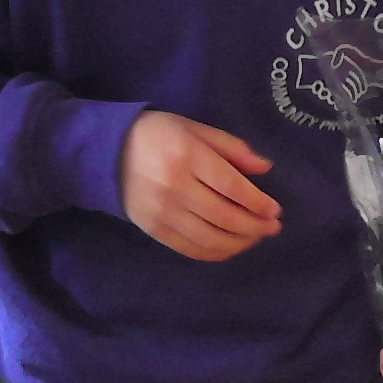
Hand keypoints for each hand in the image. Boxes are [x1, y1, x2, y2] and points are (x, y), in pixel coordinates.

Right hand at [120, 112, 279, 260]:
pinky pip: (190, 249)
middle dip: (255, 227)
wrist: (107, 153)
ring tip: (255, 238)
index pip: (232, 187)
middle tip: (272, 228)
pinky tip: (230, 247)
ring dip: (239, 243)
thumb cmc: (159, 135)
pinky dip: (215, 253)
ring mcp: (162, 212)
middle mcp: (175, 187)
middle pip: (225, 217)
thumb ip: (232, 148)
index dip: (258, 203)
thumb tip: (265, 168)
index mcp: (187, 156)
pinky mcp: (153, 230)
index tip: (275, 210)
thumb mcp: (195, 129)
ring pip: (210, 238)